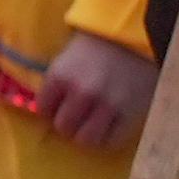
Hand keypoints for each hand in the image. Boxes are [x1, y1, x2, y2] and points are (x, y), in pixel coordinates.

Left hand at [44, 28, 158, 151]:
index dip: (49, 111)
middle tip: (75, 118)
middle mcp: (81, 93)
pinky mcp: (130, 114)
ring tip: (91, 125)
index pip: (43, 109)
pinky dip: (107, 139)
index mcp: (60, 76)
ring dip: (86, 134)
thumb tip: (41, 108)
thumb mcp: (67, 58)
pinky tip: (108, 128)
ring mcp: (107, 105)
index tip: (57, 109)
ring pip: (86, 139)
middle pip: (63, 127)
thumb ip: (56, 83)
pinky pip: (112, 141)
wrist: (137, 37)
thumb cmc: (98, 44)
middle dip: (67, 124)